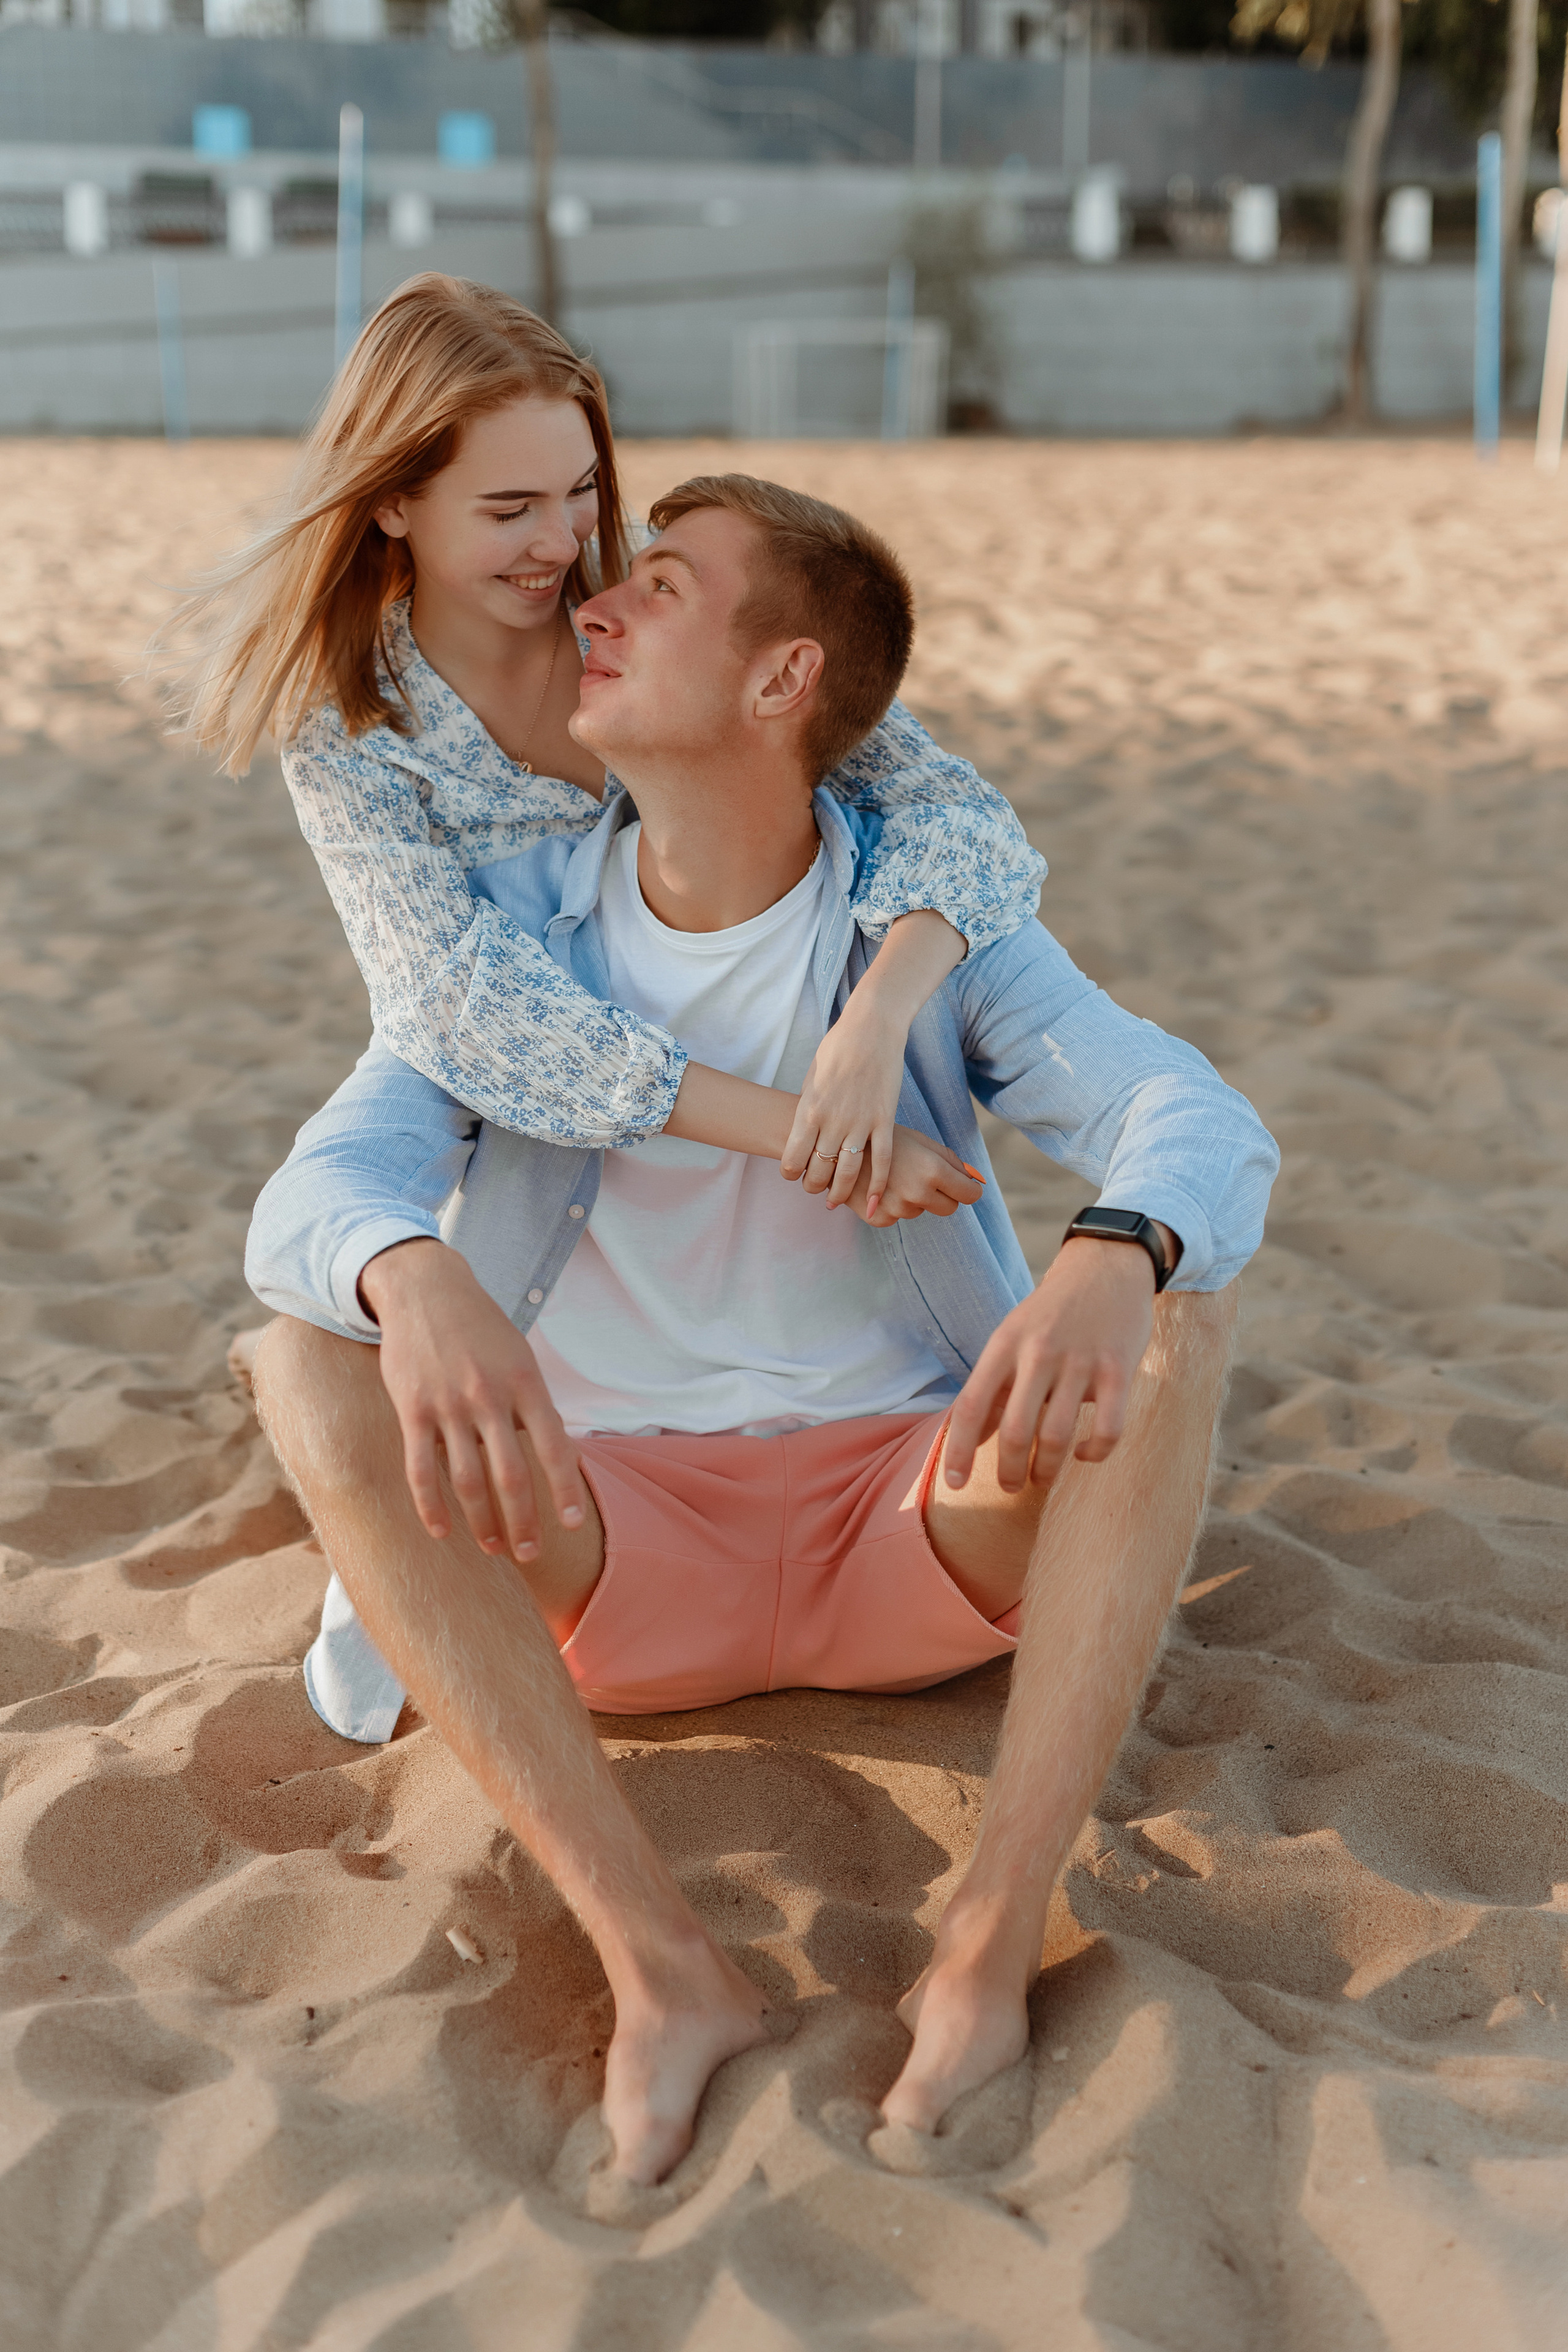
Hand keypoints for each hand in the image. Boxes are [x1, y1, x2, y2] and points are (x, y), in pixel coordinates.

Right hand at [359, 1239, 588, 1561]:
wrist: (425, 1289)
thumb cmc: (481, 1328)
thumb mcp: (520, 1356)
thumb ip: (532, 1405)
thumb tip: (553, 1458)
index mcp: (526, 1383)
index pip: (554, 1447)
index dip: (564, 1491)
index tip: (572, 1525)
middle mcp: (490, 1397)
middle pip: (510, 1476)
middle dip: (523, 1522)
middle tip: (529, 1554)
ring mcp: (449, 1405)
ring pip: (467, 1480)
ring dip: (481, 1522)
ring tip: (493, 1548)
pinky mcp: (413, 1409)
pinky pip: (421, 1469)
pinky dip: (431, 1506)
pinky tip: (441, 1531)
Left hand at [781, 909, 965, 1215]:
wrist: (871, 1027)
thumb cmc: (838, 1047)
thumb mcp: (813, 1076)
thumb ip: (809, 1106)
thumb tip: (806, 1128)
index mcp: (808, 1109)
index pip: (792, 1157)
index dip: (790, 1173)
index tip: (793, 1174)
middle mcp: (832, 1121)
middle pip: (819, 1170)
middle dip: (814, 1186)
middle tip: (815, 1189)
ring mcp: (860, 1123)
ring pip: (848, 1172)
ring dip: (840, 1192)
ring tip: (835, 1201)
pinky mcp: (885, 1120)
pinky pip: (882, 1161)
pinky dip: (879, 1185)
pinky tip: (877, 1202)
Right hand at [840, 1124, 984, 1226]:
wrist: (839, 1149)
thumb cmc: (886, 1141)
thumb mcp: (921, 1142)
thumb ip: (952, 1161)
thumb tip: (976, 1180)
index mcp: (933, 1171)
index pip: (969, 1195)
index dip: (968, 1189)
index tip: (963, 1186)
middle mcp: (917, 1193)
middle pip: (949, 1208)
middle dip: (943, 1195)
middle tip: (924, 1177)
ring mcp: (898, 1209)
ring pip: (921, 1211)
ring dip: (914, 1198)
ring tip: (893, 1177)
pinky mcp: (880, 1219)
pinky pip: (899, 1217)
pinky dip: (893, 1205)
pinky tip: (880, 1188)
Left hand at [943, 1228, 1176, 1493]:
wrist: (1107, 1266)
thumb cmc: (1053, 1312)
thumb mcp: (1012, 1337)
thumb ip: (993, 1387)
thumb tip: (969, 1442)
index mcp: (1005, 1344)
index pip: (972, 1405)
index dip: (959, 1451)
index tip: (955, 1485)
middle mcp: (1038, 1352)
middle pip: (1015, 1431)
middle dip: (1009, 1471)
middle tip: (1011, 1487)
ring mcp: (1080, 1362)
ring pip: (1057, 1436)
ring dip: (1047, 1470)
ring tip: (1042, 1479)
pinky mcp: (1118, 1369)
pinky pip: (1107, 1429)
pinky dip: (1095, 1452)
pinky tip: (1086, 1454)